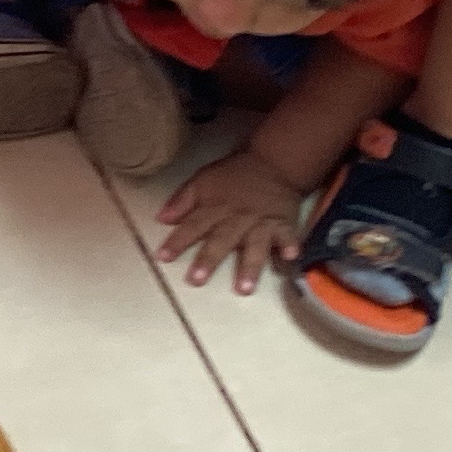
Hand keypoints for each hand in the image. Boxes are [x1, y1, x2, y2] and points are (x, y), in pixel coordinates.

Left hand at [152, 150, 307, 294]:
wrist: (274, 163)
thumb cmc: (234, 176)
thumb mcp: (204, 180)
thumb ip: (183, 200)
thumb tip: (161, 218)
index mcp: (216, 207)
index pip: (193, 225)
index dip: (178, 241)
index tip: (162, 257)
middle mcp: (237, 218)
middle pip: (222, 239)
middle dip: (209, 259)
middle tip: (197, 280)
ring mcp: (262, 223)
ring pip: (254, 245)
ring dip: (250, 266)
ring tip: (244, 289)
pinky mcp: (284, 224)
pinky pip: (288, 237)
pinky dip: (290, 247)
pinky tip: (290, 258)